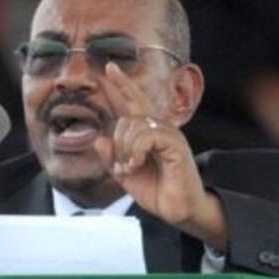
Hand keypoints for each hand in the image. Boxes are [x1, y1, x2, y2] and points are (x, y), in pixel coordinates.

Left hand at [94, 63, 226, 248]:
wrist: (179, 210)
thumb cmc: (159, 192)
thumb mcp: (126, 175)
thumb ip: (112, 158)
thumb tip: (99, 139)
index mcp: (149, 134)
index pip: (133, 103)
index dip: (122, 86)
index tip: (109, 68)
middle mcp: (161, 129)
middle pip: (130, 113)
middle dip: (118, 139)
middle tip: (122, 165)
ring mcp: (170, 135)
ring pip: (135, 125)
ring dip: (126, 149)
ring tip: (131, 168)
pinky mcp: (175, 145)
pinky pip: (147, 136)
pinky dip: (136, 151)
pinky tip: (138, 164)